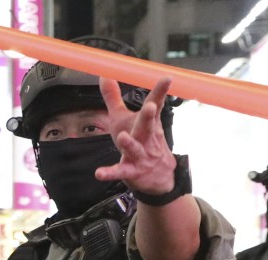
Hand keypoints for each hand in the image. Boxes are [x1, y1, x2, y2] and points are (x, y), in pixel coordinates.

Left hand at [94, 77, 176, 195]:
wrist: (159, 176)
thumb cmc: (141, 142)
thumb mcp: (126, 118)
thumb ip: (114, 97)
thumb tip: (104, 75)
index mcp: (148, 124)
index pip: (155, 105)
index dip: (160, 92)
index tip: (167, 78)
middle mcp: (146, 138)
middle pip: (147, 126)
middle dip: (148, 116)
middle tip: (150, 107)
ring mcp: (140, 155)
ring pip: (136, 149)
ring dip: (130, 144)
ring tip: (122, 137)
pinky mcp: (131, 171)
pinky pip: (120, 171)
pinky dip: (110, 172)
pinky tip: (99, 173)